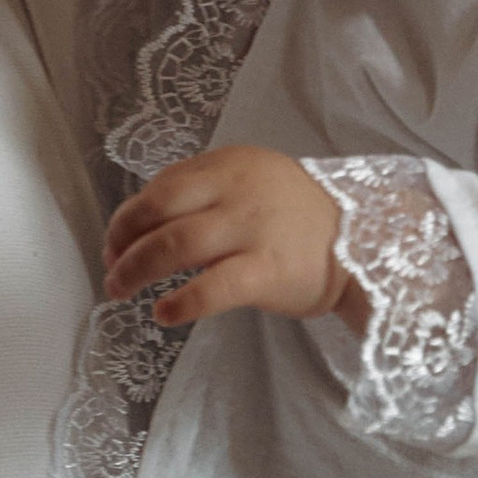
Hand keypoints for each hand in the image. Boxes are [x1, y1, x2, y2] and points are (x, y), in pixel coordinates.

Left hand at [103, 147, 345, 328]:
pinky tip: (163, 313)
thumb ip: (205, 190)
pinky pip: (212, 287)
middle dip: (123, 241)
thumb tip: (144, 222)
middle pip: (159, 211)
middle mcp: (238, 189)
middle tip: (111, 268)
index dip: (127, 216)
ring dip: (137, 269)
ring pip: (176, 245)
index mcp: (230, 164)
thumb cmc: (299, 218)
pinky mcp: (267, 270)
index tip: (114, 241)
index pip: (162, 185)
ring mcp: (253, 229)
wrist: (367, 244)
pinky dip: (180, 301)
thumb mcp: (253, 182)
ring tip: (121, 290)